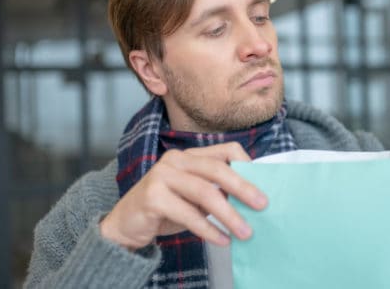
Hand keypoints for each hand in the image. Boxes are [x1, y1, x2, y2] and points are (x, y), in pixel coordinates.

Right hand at [99, 142, 267, 249]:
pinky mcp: (152, 196)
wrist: (125, 226)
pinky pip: (188, 214)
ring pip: (205, 192)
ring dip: (229, 215)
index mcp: (189, 155)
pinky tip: (221, 239)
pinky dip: (208, 229)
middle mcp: (175, 160)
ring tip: (245, 232)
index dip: (247, 164)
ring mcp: (162, 175)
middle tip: (262, 206)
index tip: (263, 184)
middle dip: (243, 188)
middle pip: (217, 169)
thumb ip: (216, 191)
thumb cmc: (165, 210)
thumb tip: (252, 199)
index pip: (225, 149)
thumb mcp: (194, 197)